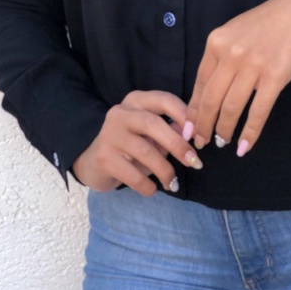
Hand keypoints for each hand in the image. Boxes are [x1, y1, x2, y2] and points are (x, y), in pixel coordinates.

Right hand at [72, 89, 202, 196]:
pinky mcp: (104, 157)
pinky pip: (133, 174)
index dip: (184, 115)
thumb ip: (171, 128)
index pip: (164, 100)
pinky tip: (153, 189)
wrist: (92, 161)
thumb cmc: (130, 145)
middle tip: (194, 162)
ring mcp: (110, 134)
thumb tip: (193, 132)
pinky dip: (148, 185)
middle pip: (154, 124)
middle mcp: (121, 113)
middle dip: (177, 144)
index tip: (198, 135)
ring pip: (145, 151)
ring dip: (165, 170)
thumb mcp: (151, 133)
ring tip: (172, 183)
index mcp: (137, 101)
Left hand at [186, 0, 290, 157]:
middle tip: (201, 143)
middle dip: (204, 126)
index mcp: (216, 43)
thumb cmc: (265, 24)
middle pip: (211, 100)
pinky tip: (244, 146)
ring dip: (224, 131)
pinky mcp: (275, 76)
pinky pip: (258, 111)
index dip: (193, 111)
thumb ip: (219, 59)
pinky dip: (250, 133)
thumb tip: (206, 96)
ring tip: (222, 143)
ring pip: (231, 108)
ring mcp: (253, 65)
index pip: (200, 84)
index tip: (188, 129)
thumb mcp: (233, 33)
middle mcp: (231, 54)